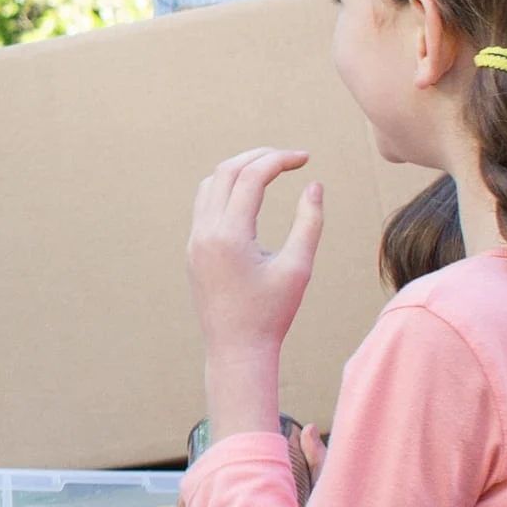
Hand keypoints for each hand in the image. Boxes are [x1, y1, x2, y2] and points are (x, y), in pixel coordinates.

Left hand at [187, 147, 323, 375]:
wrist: (236, 349)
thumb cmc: (271, 313)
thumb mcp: (298, 268)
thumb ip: (309, 222)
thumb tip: (313, 184)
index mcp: (229, 235)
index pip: (251, 176)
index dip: (280, 160)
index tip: (306, 159)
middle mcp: (205, 233)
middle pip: (227, 170)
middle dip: (259, 157)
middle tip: (290, 158)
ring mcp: (194, 241)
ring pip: (211, 184)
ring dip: (239, 170)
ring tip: (271, 169)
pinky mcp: (193, 250)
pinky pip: (205, 205)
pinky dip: (226, 189)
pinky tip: (250, 194)